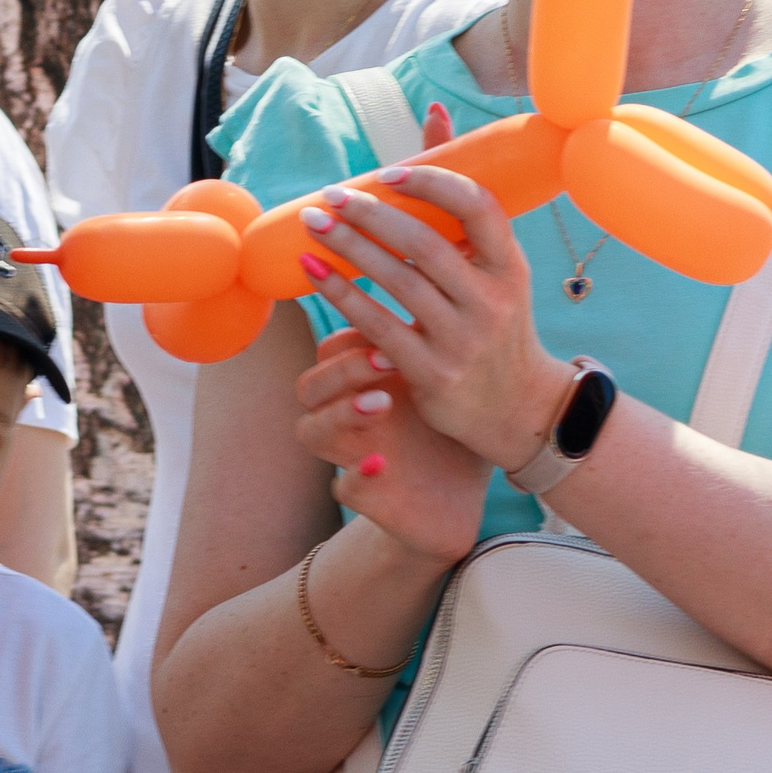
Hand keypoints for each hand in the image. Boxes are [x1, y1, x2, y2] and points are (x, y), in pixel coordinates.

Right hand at [293, 329, 490, 565]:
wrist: (459, 495)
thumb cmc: (451, 430)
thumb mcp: (449, 381)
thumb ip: (440, 336)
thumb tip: (459, 276)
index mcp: (364, 384)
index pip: (334, 347)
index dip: (355, 332)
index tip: (397, 318)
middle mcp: (347, 418)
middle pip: (312, 384)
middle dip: (344, 369)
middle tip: (387, 357)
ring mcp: (349, 456)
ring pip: (312, 432)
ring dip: (341, 414)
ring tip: (382, 403)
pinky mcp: (365, 496)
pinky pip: (346, 486)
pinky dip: (358, 475)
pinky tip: (381, 464)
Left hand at [295, 166, 567, 469]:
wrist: (517, 407)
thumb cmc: (496, 321)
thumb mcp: (493, 266)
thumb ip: (459, 201)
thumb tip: (433, 114)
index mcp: (510, 266)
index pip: (478, 207)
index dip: (433, 183)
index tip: (388, 173)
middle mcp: (491, 300)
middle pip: (424, 242)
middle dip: (371, 214)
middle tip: (332, 196)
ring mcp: (463, 339)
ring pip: (397, 281)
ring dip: (348, 247)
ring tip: (313, 223)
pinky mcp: (433, 372)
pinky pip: (378, 324)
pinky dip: (342, 294)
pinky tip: (313, 272)